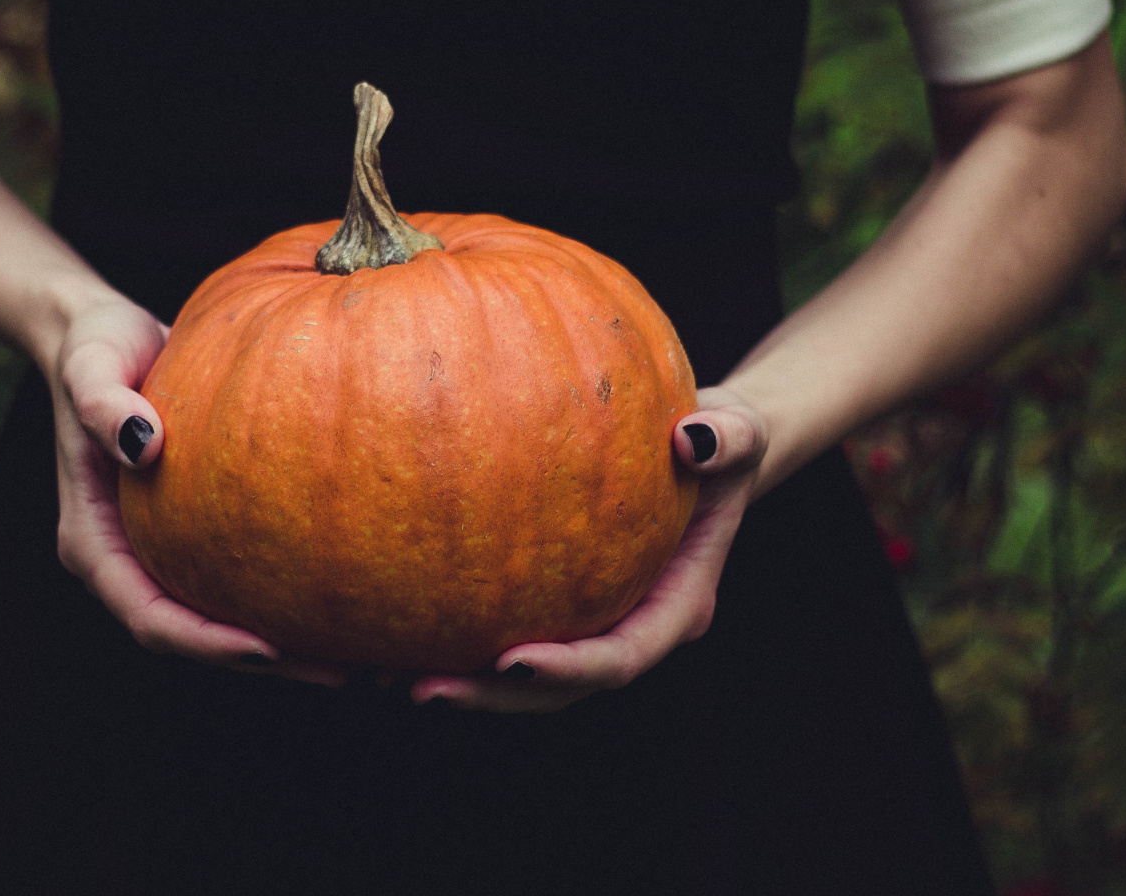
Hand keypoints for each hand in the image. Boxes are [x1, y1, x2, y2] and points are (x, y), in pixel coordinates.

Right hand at [46, 293, 346, 687]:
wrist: (104, 334)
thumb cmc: (95, 347)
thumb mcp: (91, 366)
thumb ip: (103, 404)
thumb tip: (144, 444)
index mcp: (94, 544)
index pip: (150, 617)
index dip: (205, 643)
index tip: (267, 648)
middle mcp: (129, 560)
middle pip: (195, 637)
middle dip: (266, 662)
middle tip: (344, 672)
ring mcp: (163, 551)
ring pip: (224, 618)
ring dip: (288, 644)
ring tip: (364, 652)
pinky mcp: (198, 533)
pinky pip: (244, 578)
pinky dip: (290, 594)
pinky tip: (352, 592)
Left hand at [408, 384, 767, 712]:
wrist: (700, 448)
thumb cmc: (719, 437)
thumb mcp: (739, 429)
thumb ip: (728, 437)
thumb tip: (694, 439)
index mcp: (676, 606)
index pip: (622, 657)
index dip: (569, 671)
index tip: (512, 662)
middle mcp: (629, 627)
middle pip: (560, 690)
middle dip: (493, 697)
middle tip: (423, 690)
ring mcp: (589, 621)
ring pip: (522, 676)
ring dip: (461, 682)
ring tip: (386, 676)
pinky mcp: (553, 603)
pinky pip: (499, 628)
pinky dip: (451, 636)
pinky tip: (387, 628)